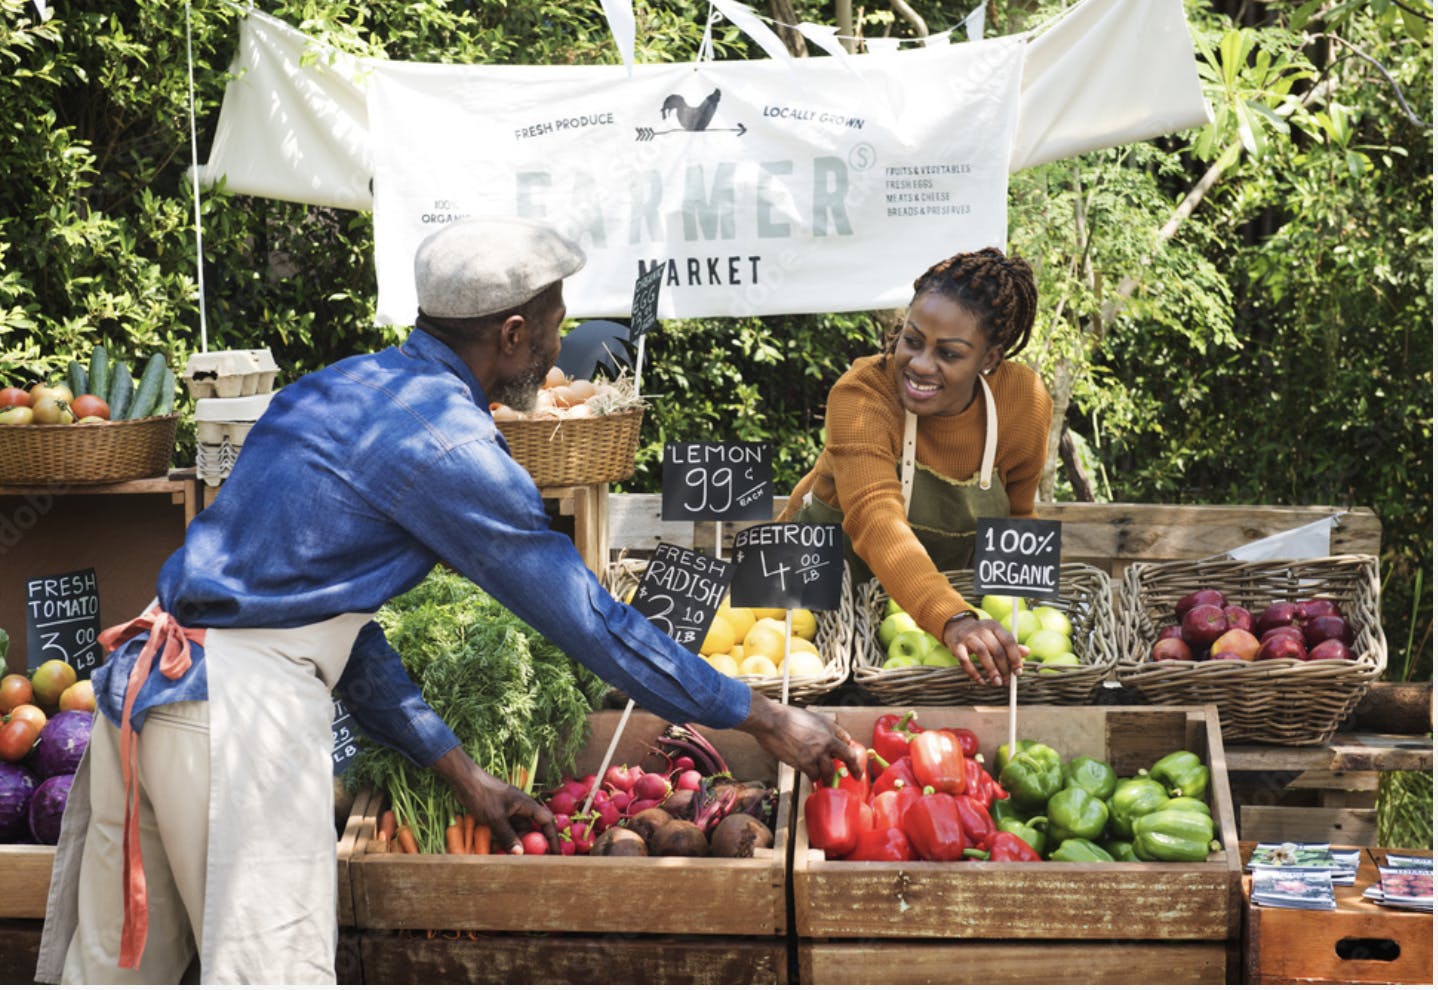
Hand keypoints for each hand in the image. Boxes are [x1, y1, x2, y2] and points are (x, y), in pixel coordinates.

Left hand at [430, 745, 557, 853]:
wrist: (464, 780)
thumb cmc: (482, 795)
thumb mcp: (496, 818)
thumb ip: (508, 836)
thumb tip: (520, 854)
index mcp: (527, 804)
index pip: (546, 821)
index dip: (552, 837)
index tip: (555, 854)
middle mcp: (521, 807)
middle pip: (532, 828)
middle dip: (531, 844)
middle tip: (529, 861)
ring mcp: (510, 810)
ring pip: (517, 830)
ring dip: (514, 843)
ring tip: (507, 857)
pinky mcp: (499, 813)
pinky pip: (506, 828)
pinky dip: (503, 838)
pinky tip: (496, 848)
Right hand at [737, 689, 861, 782]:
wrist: (772, 721)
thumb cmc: (790, 717)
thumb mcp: (815, 718)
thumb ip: (830, 729)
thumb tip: (844, 739)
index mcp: (830, 732)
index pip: (849, 749)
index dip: (854, 762)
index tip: (857, 770)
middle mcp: (826, 743)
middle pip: (843, 762)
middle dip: (849, 771)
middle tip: (852, 777)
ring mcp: (816, 754)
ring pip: (827, 773)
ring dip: (826, 778)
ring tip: (824, 781)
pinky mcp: (804, 763)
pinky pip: (813, 776)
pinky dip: (812, 777)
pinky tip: (810, 777)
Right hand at [944, 614, 1025, 686]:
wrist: (956, 627)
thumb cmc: (981, 635)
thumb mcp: (996, 636)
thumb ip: (1010, 645)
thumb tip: (1027, 652)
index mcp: (995, 626)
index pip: (1009, 641)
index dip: (1015, 658)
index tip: (1018, 672)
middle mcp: (982, 629)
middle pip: (996, 649)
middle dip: (1003, 668)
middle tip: (1006, 682)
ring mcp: (968, 636)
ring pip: (982, 652)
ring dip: (991, 670)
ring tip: (996, 683)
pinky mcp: (956, 645)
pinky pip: (965, 660)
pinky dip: (973, 672)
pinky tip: (980, 681)